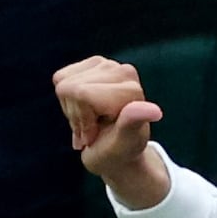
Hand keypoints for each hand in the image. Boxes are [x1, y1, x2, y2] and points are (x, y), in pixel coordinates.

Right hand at [54, 54, 170, 211]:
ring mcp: (108, 65)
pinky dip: (67, 101)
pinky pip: (61, 79)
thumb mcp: (125, 143)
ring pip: (63, 83)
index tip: (97, 134)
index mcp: (132, 89)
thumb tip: (155, 111)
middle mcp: (123, 71)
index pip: (81, 93)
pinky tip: (85, 112)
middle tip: (94, 131)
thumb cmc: (119, 152)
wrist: (117, 153)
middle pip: (70, 88)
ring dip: (73, 111)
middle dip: (77, 115)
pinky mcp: (93, 65)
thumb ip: (133, 123)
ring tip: (91, 124)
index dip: (82, 119)